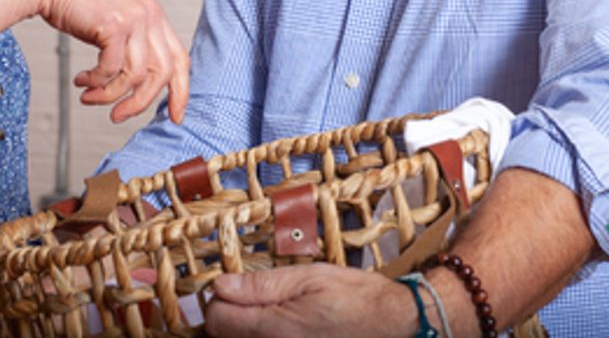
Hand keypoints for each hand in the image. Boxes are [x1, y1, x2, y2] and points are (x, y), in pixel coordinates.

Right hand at [33, 0, 189, 122]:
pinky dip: (96, 82)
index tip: (175, 116)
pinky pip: (111, 69)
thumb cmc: (79, 5)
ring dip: (110, 95)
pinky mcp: (113, 25)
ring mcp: (134, 19)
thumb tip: (140, 85)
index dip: (181, 91)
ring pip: (136, 76)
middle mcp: (150, 16)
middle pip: (163, 73)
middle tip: (118, 116)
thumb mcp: (117, 23)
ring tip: (90, 97)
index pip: (180, 59)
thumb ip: (133, 46)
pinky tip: (82, 80)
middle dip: (141, 102)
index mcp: (155, 16)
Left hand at [205, 264, 413, 337]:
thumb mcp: (309, 277)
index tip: (234, 287)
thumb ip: (262, 285)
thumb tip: (221, 285)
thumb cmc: (356, 298)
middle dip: (230, 316)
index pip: (216, 319)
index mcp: (276, 328)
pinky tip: (280, 328)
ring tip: (269, 315)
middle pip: (222, 337)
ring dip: (243, 330)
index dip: (220, 298)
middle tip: (252, 300)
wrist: (393, 324)